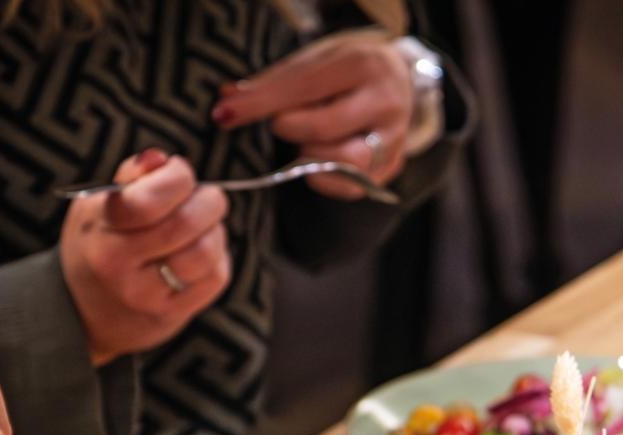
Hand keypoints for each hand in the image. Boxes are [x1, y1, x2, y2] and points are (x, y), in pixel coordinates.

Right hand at [61, 149, 232, 365]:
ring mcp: (145, 296)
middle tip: (205, 197)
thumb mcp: (98, 205)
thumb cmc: (99, 244)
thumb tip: (160, 160)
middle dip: (208, 200)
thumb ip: (131, 177)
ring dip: (214, 232)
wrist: (82, 312)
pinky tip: (199, 256)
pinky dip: (216, 259)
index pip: (147, 201)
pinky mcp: (172, 315)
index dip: (177, 177)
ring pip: (205, 252)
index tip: (179, 173)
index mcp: (99, 229)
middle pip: (185, 224)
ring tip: (201, 229)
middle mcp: (118, 266)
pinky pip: (215, 277)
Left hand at [212, 30, 412, 199]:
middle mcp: (386, 101)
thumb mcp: (314, 61)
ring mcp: (393, 137)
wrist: (398, 81)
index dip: (260, 104)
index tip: (224, 115)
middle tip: (280, 125)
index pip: (303, 88)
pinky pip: (353, 187)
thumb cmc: (346, 70)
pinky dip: (326, 180)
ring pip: (346, 162)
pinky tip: (317, 165)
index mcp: (363, 64)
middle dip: (290, 130)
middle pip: (324, 129)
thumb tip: (226, 102)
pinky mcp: (392, 166)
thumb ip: (273, 82)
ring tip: (305, 144)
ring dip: (311, 157)